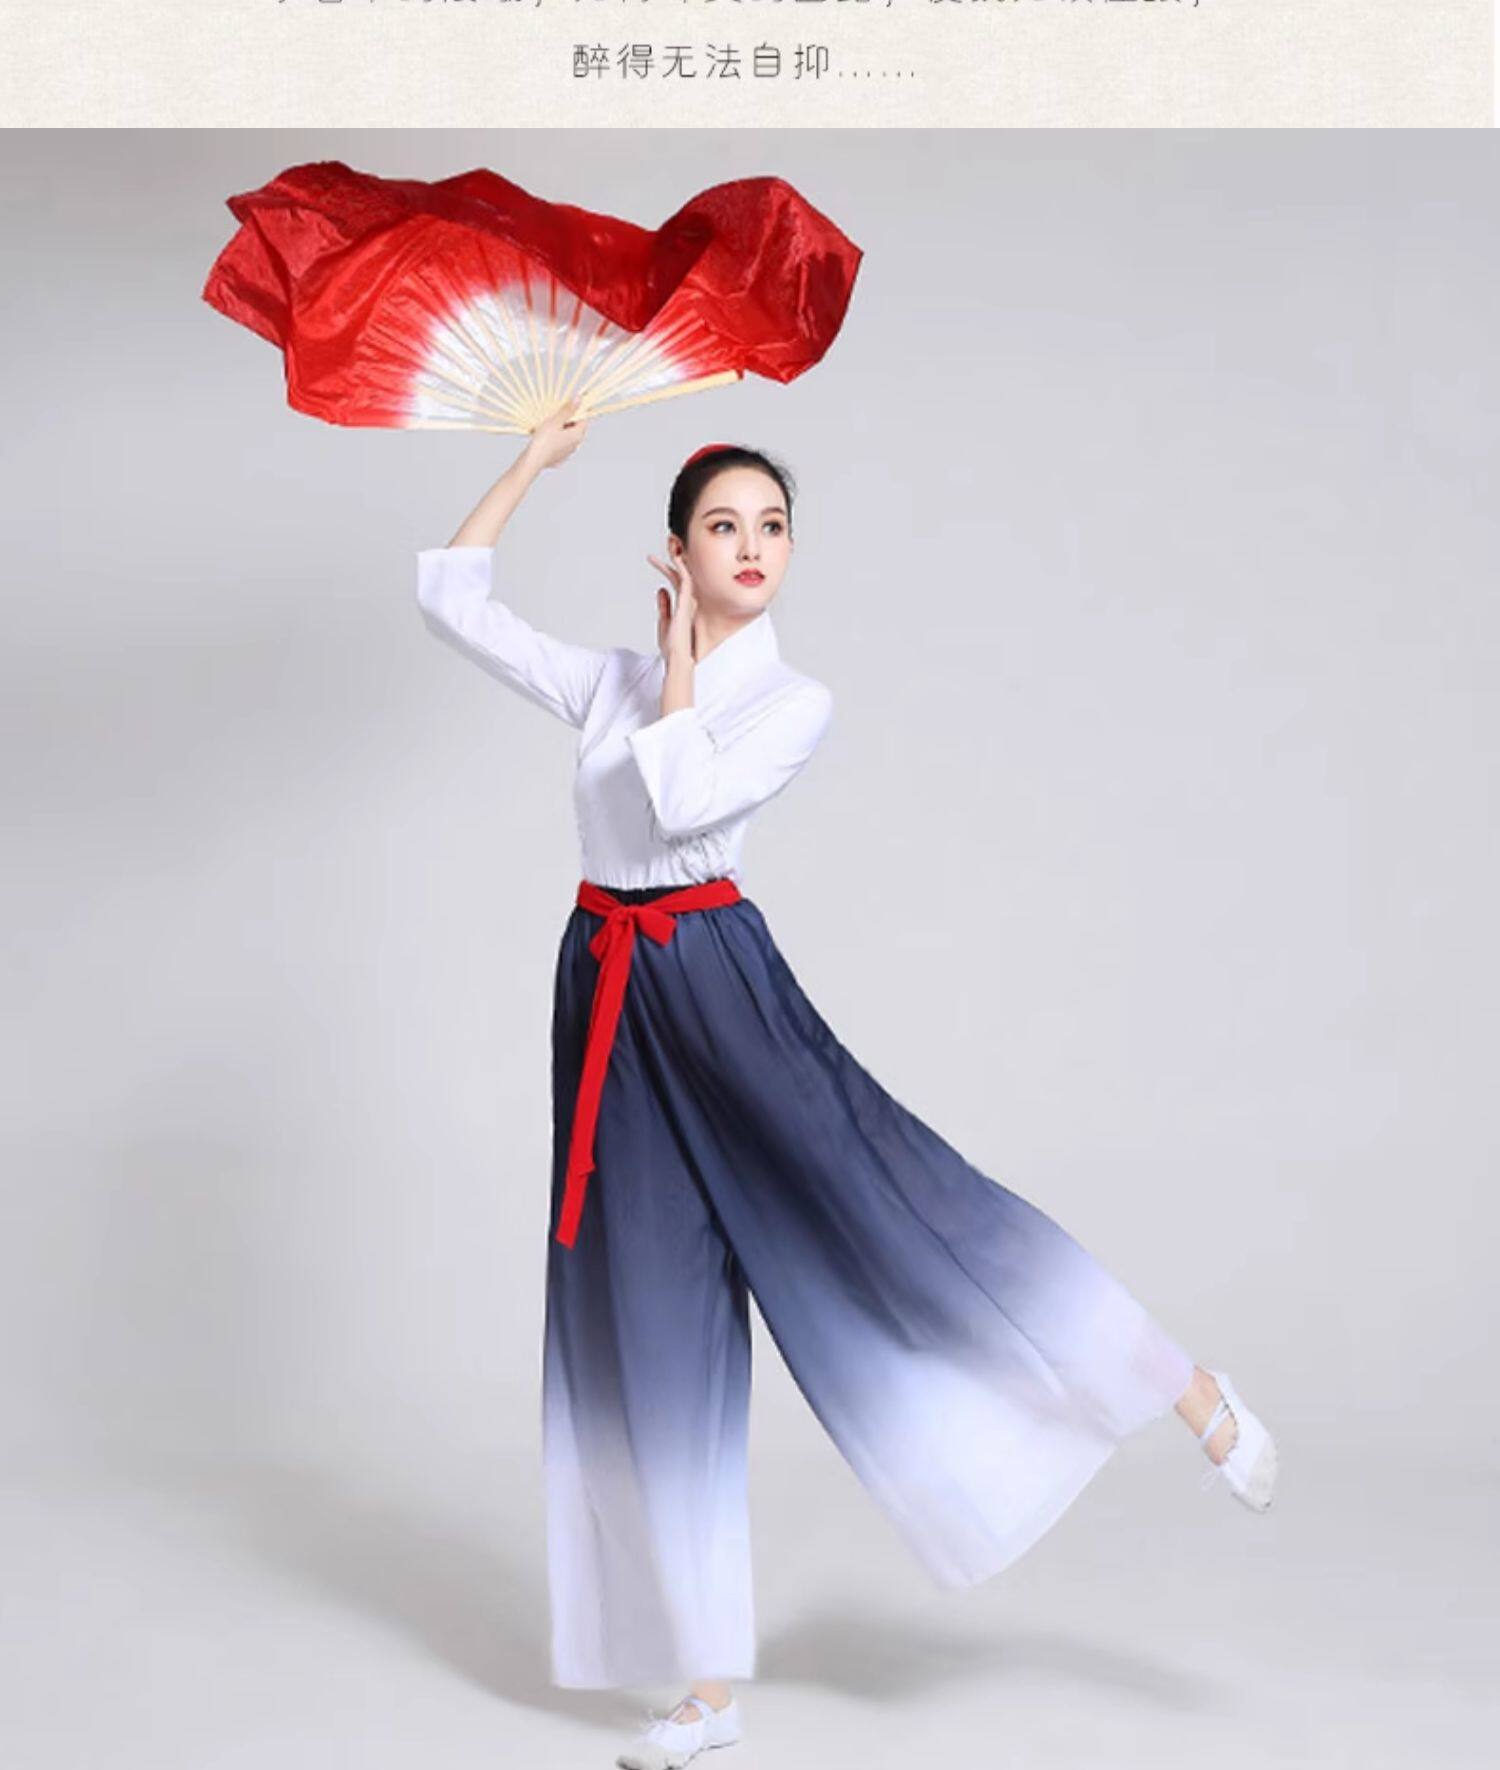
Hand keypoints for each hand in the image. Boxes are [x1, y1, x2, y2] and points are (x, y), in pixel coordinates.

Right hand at [524, 397, 589, 470]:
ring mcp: (568, 452)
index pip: (583, 419)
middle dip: (567, 419)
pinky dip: (555, 438)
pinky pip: (560, 444)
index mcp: (578, 435)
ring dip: (560, 429)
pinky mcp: (559, 457)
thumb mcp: (556, 421)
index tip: (566, 406)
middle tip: (555, 415)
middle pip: (575, 427)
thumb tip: (578, 399)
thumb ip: (568, 410)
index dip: (576, 411)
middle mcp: (576, 445)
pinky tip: (545, 436)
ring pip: (567, 436)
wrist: (533, 460)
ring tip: (548, 425)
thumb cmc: (544, 440)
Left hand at [647, 546, 696, 667]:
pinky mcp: (687, 604)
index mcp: (683, 605)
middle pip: (681, 574)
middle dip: (674, 558)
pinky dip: (682, 568)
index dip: (665, 568)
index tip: (652, 558)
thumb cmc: (672, 645)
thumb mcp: (664, 621)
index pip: (675, 581)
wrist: (676, 657)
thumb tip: (661, 589)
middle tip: (667, 542)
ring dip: (678, 558)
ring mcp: (688, 602)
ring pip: (685, 574)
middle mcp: (688, 601)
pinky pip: (687, 581)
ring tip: (671, 543)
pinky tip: (676, 557)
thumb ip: (663, 605)